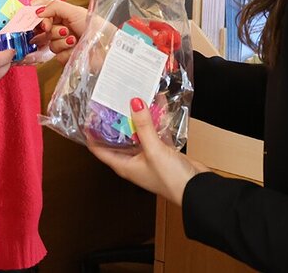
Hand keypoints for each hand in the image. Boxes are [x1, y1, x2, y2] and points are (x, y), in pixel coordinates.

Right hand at [32, 0, 89, 63]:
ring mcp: (64, 44)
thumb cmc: (95, 27)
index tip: (44, 24)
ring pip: (50, 44)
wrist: (106, 46)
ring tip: (75, 40)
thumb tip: (38, 11)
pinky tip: (76, 49)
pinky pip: (57, 55)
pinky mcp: (66, 57)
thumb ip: (55, 7)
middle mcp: (62, 29)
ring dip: (62, 42)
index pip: (44, 16)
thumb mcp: (75, 12)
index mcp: (64, 16)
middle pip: (45, 31)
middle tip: (66, 30)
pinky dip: (67, 52)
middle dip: (55, 31)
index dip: (41, 20)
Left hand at [87, 97, 208, 205]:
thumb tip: (133, 103)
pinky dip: (156, 120)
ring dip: (136, 117)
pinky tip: (158, 104)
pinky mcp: (163, 152)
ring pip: (138, 133)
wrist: (198, 191)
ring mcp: (149, 156)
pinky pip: (156, 132)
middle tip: (111, 100)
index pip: (100, 149)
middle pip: (119, 138)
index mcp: (124, 165)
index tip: (89, 115)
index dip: (92, 134)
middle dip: (115, 121)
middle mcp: (134, 161)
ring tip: (132, 97)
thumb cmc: (171, 179)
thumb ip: (144, 126)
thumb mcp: (154, 150)